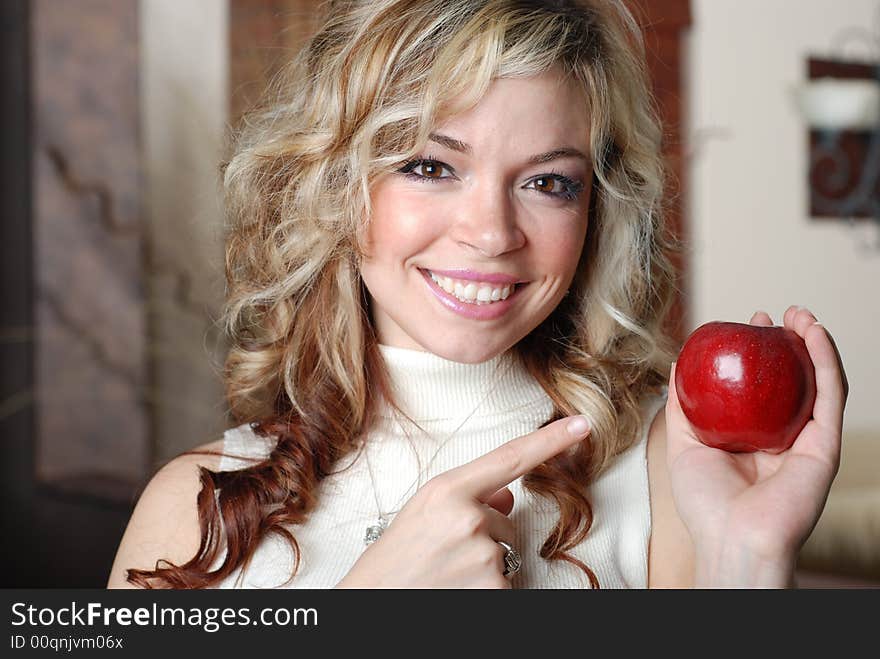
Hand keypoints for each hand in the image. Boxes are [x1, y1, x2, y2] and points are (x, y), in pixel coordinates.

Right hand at [335, 415, 590, 587]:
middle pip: (507, 520)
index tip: (582, 424)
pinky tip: (455, 590)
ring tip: (444, 574)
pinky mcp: (494, 589)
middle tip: (442, 554)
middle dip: (484, 536)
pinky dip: (485, 590)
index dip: (551, 440)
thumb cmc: (393, 559)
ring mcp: (483, 555)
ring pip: (506, 553)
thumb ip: (466, 497)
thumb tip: (508, 496)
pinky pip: (506, 584)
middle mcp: (469, 517)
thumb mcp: (423, 514)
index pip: (510, 458)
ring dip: (484, 565)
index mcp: (446, 490)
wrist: (371, 602)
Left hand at [665, 306, 847, 586]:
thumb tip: (676, 364)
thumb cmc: (703, 502)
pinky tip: (816, 334)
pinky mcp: (825, 446)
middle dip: (787, 343)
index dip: (757, 354)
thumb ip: (682, 406)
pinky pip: (831, 396)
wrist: (729, 538)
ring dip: (814, 343)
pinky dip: (827, 361)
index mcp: (753, 437)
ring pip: (819, 382)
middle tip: (772, 315)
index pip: (762, 386)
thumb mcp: (682, 443)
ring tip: (799, 314)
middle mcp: (783, 436)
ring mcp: (806, 440)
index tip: (746, 325)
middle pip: (793, 380)